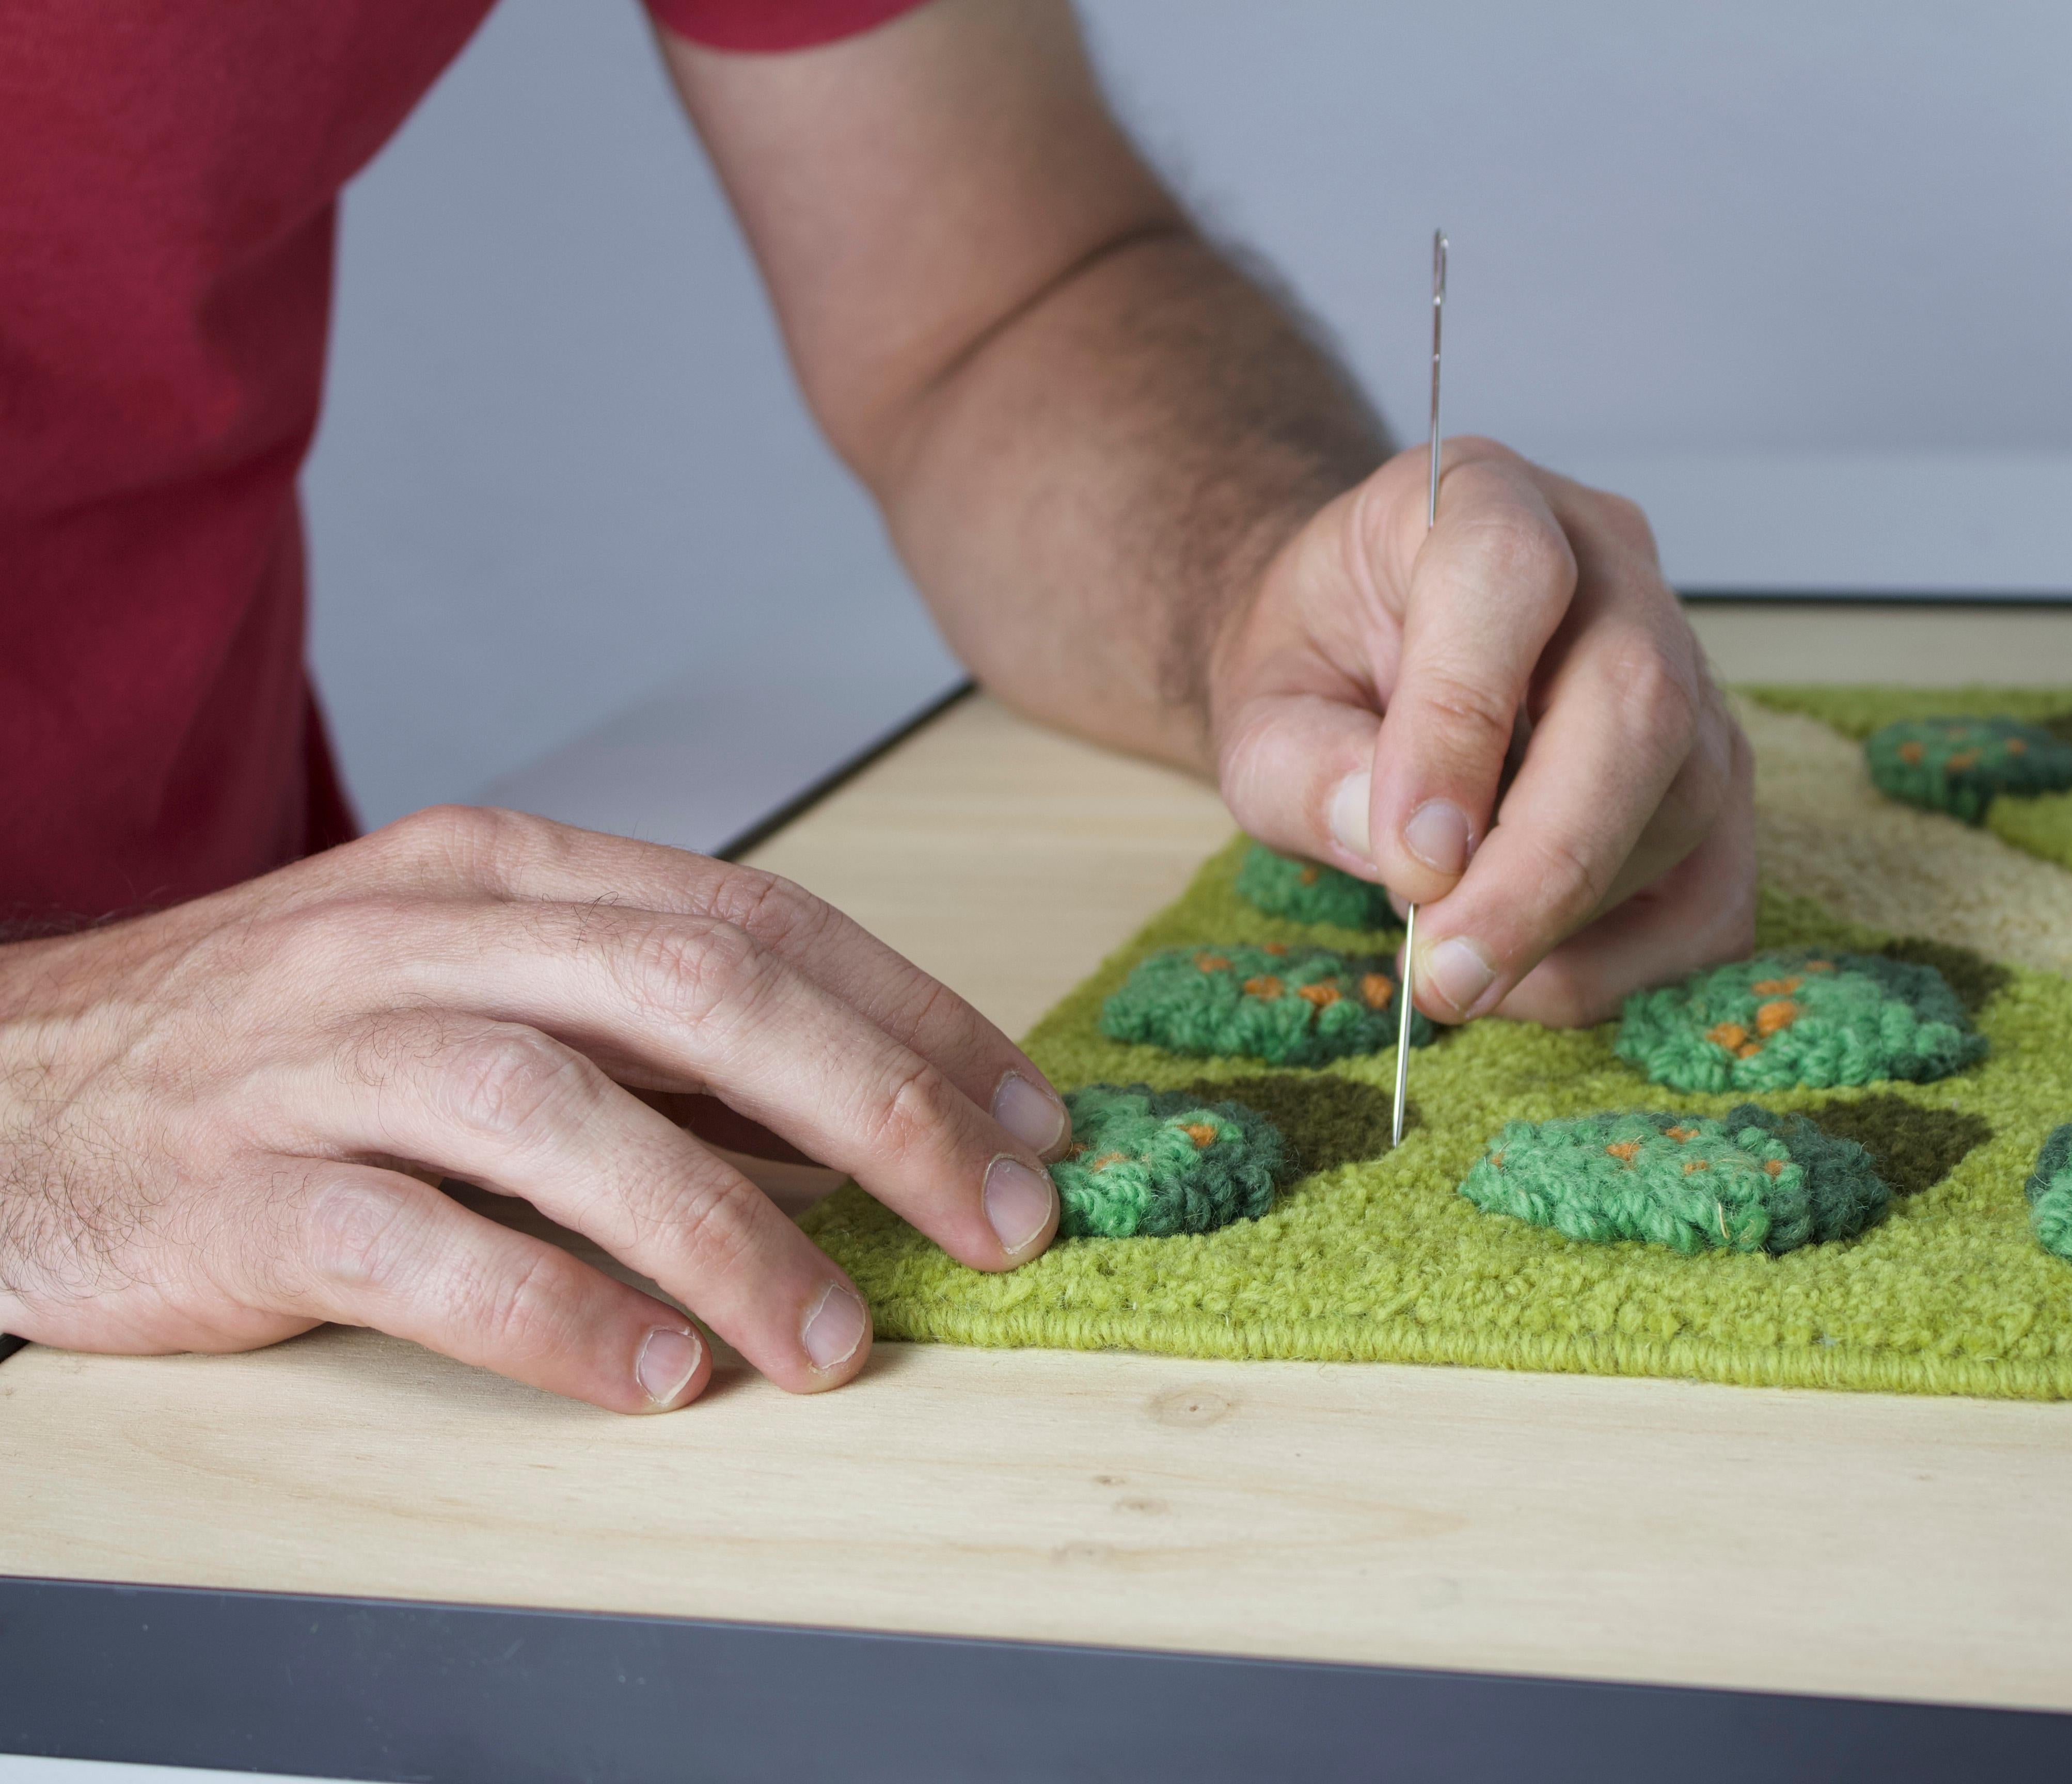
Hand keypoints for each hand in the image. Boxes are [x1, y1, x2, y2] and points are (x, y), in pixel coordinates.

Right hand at [0, 809, 1068, 1410]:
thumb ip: (646, 1032)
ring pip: (570, 1118)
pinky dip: (553, 1315)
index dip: (913, 1016)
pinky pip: (418, 1248)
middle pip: (696, 995)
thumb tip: (854, 1115)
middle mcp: (425, 939)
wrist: (2, 1087)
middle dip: (877, 1107)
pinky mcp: (236, 1190)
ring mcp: (323, 1058)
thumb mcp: (471, 983)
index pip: (759, 921)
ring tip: (839, 1339)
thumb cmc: (276, 1046)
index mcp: (505, 872)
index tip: (1029, 1114)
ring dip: (733, 1233)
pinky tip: (655, 1376)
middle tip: (996, 1219)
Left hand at [1207, 439, 1756, 1025]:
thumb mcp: (1258, 713)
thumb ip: (1306, 772)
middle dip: (1546, 865)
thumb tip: (1417, 858)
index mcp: (1475, 498)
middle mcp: (1607, 564)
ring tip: (1453, 962)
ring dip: (1567, 918)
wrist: (1360, 661)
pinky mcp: (1714, 768)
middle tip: (1448, 975)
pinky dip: (1628, 963)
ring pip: (1683, 800)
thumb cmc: (1316, 672)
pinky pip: (1715, 889)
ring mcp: (1685, 663)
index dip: (1461, 725)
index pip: (1508, 573)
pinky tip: (1530, 973)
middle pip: (1636, 700)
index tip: (1408, 860)